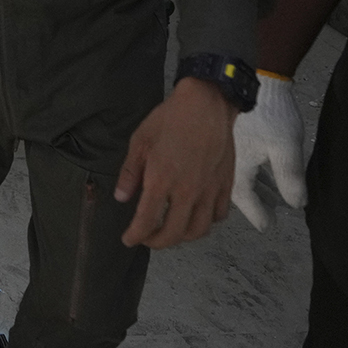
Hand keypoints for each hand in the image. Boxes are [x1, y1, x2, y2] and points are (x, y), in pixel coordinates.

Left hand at [116, 77, 236, 248]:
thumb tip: (121, 198)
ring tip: (171, 230)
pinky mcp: (225, 186)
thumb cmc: (170, 119)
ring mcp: (209, 191)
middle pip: (174, 234)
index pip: (147, 221)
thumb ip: (130, 173)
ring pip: (199, 230)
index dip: (135, 236)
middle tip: (147, 238)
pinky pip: (218, 215)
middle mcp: (187, 192)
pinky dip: (206, 222)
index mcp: (162, 181)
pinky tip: (196, 215)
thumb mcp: (140, 141)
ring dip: (182, 237)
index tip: (128, 240)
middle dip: (157, 242)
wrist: (207, 104)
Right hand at [231, 72, 307, 229]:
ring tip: (271, 195)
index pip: (246, 202)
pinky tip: (261, 170)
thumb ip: (290, 179)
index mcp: (237, 170)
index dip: (258, 215)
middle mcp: (224, 165)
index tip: (267, 227)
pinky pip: (237, 165)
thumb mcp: (285, 149)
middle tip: (270, 213)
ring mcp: (225, 151)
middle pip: (239, 191)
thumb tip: (296, 205)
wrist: (252, 81)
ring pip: (237, 178)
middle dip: (256, 203)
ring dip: (255, 188)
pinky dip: (251, 173)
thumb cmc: (269, 115)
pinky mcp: (229, 139)